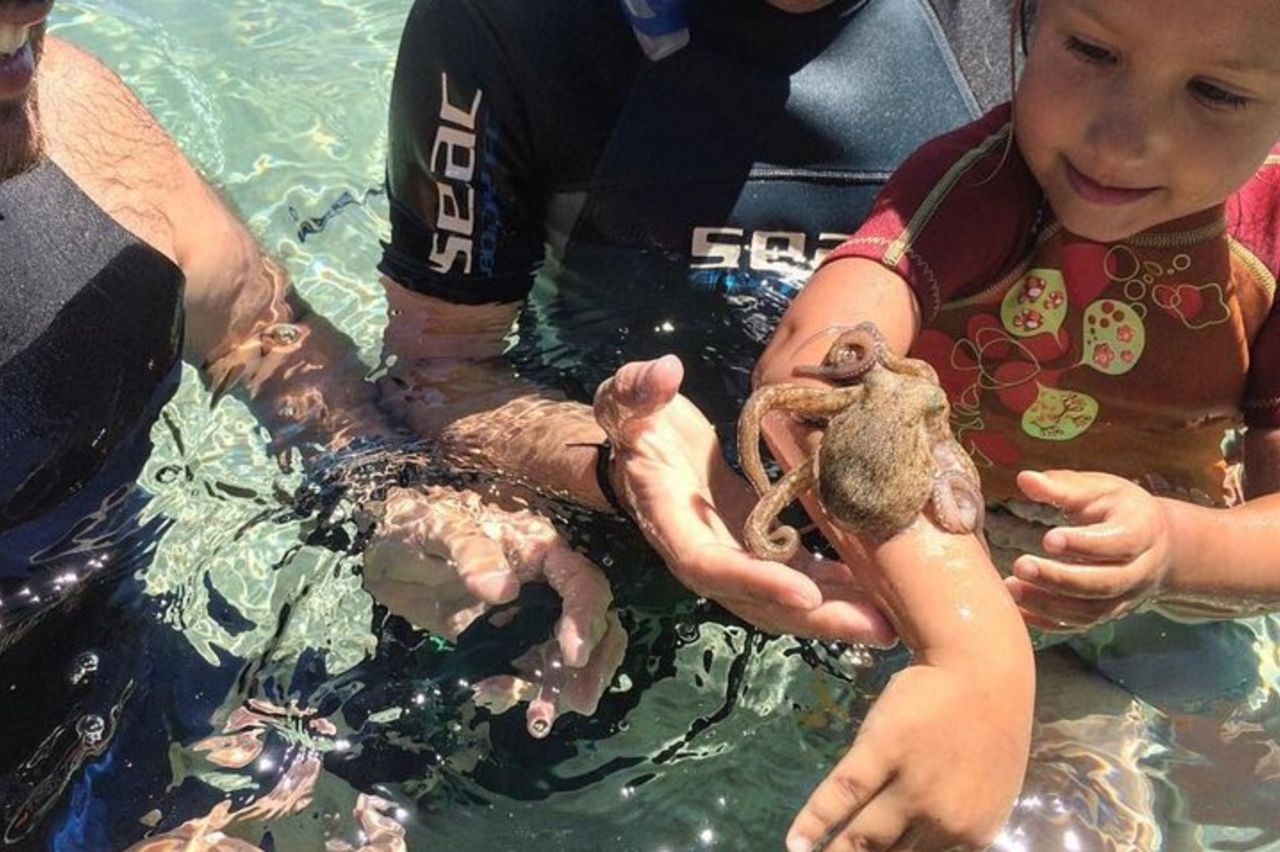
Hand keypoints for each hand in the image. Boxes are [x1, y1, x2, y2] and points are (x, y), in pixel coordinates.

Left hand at [362, 485, 622, 735]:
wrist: (389, 553)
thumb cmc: (419, 528)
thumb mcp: (440, 530)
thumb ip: (471, 553)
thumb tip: (504, 590)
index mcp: (541, 551)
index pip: (582, 583)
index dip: (586, 617)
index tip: (573, 655)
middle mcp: (546, 586)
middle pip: (594, 624)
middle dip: (593, 664)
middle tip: (579, 702)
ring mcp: (529, 618)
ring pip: (566, 656)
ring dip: (560, 689)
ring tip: (539, 720)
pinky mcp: (507, 643)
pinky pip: (529, 672)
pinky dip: (519, 690)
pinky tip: (491, 694)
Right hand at [593, 355, 893, 644]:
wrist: (640, 443)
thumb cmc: (635, 421)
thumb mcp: (626, 399)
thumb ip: (637, 389)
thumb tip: (664, 373)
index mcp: (669, 519)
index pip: (709, 564)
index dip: (754, 581)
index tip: (804, 593)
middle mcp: (700, 552)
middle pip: (755, 601)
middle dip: (815, 617)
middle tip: (877, 626)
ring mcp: (730, 554)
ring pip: (781, 599)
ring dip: (834, 613)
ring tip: (890, 621)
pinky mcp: (754, 545)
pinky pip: (794, 576)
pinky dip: (833, 588)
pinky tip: (876, 590)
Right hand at [786, 659, 1029, 851]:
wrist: (982, 665)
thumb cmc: (987, 723)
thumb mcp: (986, 790)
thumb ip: (957, 823)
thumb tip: (919, 845)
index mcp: (972, 834)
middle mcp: (941, 819)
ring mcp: (910, 786)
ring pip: (862, 837)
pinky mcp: (881, 750)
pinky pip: (841, 794)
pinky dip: (814, 821)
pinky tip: (795, 843)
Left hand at [1005, 469, 1171, 631]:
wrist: (1155, 544)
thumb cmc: (1119, 509)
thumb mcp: (1099, 489)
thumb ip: (1064, 486)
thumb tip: (1024, 479)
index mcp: (1142, 533)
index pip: (1117, 543)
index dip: (1084, 544)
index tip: (1048, 538)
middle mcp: (1138, 572)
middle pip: (1103, 583)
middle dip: (1060, 578)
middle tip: (1020, 565)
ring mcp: (1124, 599)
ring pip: (1090, 611)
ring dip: (1048, 604)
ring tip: (1011, 588)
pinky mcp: (1106, 614)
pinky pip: (1078, 625)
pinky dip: (1047, 622)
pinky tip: (1017, 610)